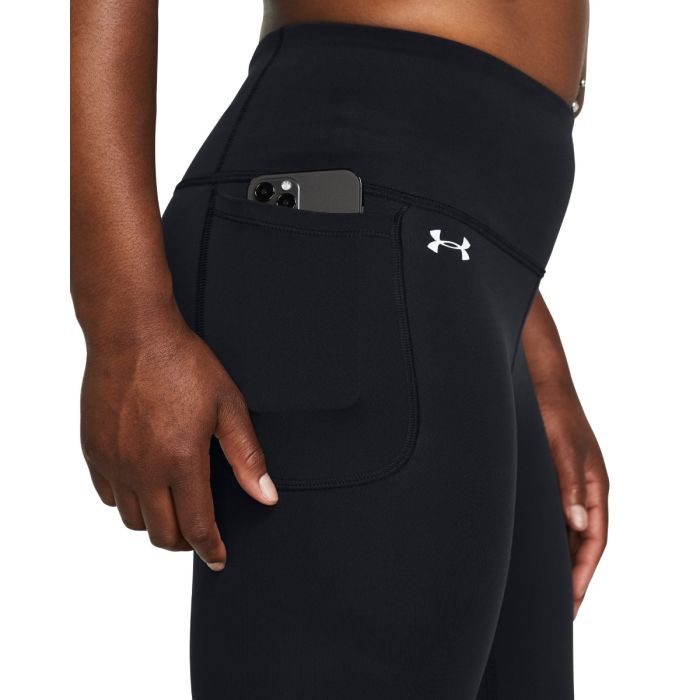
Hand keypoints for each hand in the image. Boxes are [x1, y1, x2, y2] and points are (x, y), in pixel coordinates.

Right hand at [79, 307, 277, 570]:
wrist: (133, 334)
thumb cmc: (183, 364)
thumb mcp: (228, 407)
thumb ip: (247, 457)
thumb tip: (267, 495)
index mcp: (182, 461)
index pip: (197, 527)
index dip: (210, 549)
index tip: (218, 559)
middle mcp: (144, 470)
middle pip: (162, 533)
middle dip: (185, 542)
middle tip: (199, 532)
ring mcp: (115, 462)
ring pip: (132, 520)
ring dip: (156, 522)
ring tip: (173, 506)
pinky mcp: (94, 451)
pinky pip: (108, 495)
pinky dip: (127, 500)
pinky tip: (143, 484)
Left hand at [535, 381, 608, 618]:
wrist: (540, 382)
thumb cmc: (554, 411)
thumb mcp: (563, 449)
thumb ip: (570, 486)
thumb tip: (577, 525)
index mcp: (595, 487)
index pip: (594, 542)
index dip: (582, 574)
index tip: (571, 604)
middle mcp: (583, 490)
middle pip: (582, 543)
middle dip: (571, 576)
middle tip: (558, 608)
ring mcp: (567, 485)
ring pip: (566, 532)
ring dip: (558, 559)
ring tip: (544, 588)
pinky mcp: (550, 478)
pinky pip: (552, 517)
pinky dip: (546, 537)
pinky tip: (530, 550)